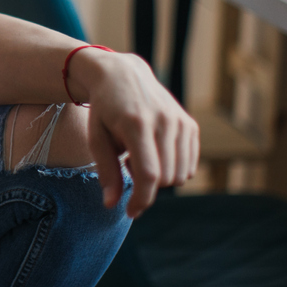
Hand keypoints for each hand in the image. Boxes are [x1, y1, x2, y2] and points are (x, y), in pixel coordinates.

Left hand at [67, 47, 199, 217]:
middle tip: (126, 165)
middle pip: (166, 178)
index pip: (149, 174)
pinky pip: (189, 165)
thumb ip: (105, 171)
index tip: (130, 211)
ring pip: (180, 175)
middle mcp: (164, 121)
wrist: (121, 74)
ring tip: (138, 155)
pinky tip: (154, 151)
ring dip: (160, 177)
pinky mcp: (190, 124)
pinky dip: (173, 169)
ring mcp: (180, 122)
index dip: (141, 199)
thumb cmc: (104, 109)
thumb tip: (111, 205)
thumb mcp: (96, 138)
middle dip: (146, 186)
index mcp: (137, 124)